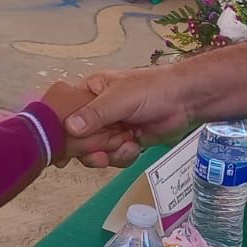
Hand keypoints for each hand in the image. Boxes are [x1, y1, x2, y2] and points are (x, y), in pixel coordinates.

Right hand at [65, 69, 189, 167]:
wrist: (185, 101)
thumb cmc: (152, 89)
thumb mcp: (119, 98)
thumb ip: (94, 114)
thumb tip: (68, 128)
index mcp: (90, 92)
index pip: (64, 114)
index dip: (61, 132)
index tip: (63, 151)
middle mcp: (97, 111)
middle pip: (78, 138)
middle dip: (91, 148)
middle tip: (100, 152)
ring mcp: (111, 127)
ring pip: (95, 151)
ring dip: (110, 153)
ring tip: (125, 143)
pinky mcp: (125, 141)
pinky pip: (113, 157)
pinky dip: (123, 156)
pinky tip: (135, 146)